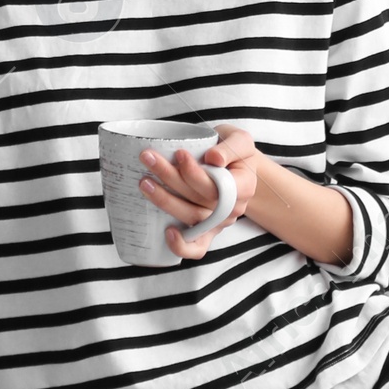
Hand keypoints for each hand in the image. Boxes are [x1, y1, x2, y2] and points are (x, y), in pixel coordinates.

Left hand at [139, 124, 259, 260]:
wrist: (236, 168)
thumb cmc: (234, 152)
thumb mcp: (239, 140)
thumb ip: (231, 146)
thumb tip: (213, 158)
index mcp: (244, 186)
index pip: (218, 184)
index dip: (195, 173)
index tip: (178, 154)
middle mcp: (232, 209)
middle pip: (198, 198)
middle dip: (170, 177)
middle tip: (148, 157)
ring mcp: (219, 223)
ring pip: (191, 217)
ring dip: (164, 200)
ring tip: (145, 182)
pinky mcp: (206, 233)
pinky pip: (197, 248)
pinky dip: (181, 245)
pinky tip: (166, 232)